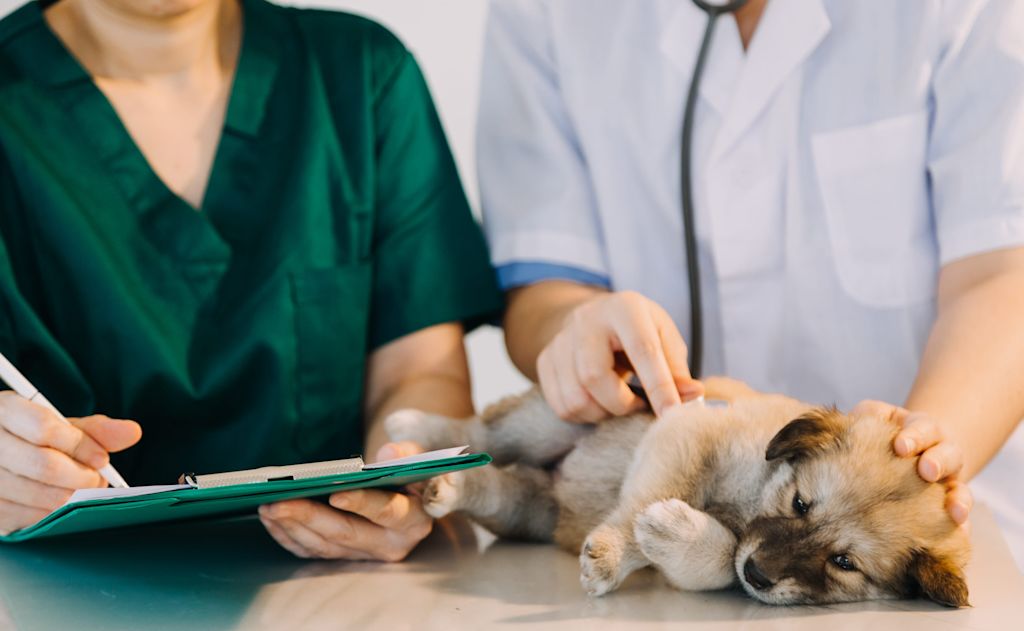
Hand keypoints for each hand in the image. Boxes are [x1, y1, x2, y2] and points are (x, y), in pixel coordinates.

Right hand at [0, 391, 141, 534]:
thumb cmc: (28, 438)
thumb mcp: (56, 426)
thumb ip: (93, 430)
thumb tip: (132, 432)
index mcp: (3, 412)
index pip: (46, 428)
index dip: (81, 446)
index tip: (102, 458)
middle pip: (45, 465)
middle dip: (82, 476)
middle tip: (97, 479)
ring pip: (38, 496)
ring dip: (72, 497)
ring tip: (81, 490)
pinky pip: (29, 519)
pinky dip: (54, 514)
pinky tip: (59, 503)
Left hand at [259, 442, 432, 560]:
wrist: (406, 492)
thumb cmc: (409, 472)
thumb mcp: (417, 458)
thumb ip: (408, 454)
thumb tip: (389, 454)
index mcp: (414, 521)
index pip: (388, 512)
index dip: (362, 503)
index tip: (335, 494)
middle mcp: (390, 545)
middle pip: (345, 533)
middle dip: (309, 517)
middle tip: (277, 502)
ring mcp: (364, 555)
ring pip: (323, 546)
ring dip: (292, 526)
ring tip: (267, 506)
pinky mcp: (343, 557)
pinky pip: (311, 551)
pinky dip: (288, 536)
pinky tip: (270, 518)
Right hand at [537, 291, 703, 421]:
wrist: (592, 316)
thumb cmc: (636, 330)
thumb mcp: (662, 336)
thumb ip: (677, 368)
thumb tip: (692, 397)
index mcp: (625, 308)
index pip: (642, 349)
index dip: (660, 386)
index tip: (674, 414)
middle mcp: (586, 320)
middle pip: (594, 375)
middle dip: (621, 404)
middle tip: (638, 407)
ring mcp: (560, 341)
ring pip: (575, 397)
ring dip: (602, 413)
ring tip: (618, 404)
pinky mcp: (545, 361)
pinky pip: (561, 405)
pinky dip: (584, 415)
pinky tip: (598, 403)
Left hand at [851, 400, 971, 524]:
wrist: (898, 454)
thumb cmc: (881, 432)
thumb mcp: (873, 417)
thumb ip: (866, 416)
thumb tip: (852, 423)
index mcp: (923, 429)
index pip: (924, 427)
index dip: (915, 436)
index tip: (901, 447)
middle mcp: (941, 454)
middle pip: (949, 454)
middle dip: (938, 462)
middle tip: (926, 471)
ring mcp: (948, 482)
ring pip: (962, 487)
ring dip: (959, 498)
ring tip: (954, 511)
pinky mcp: (946, 507)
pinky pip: (960, 517)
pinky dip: (962, 524)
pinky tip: (959, 532)